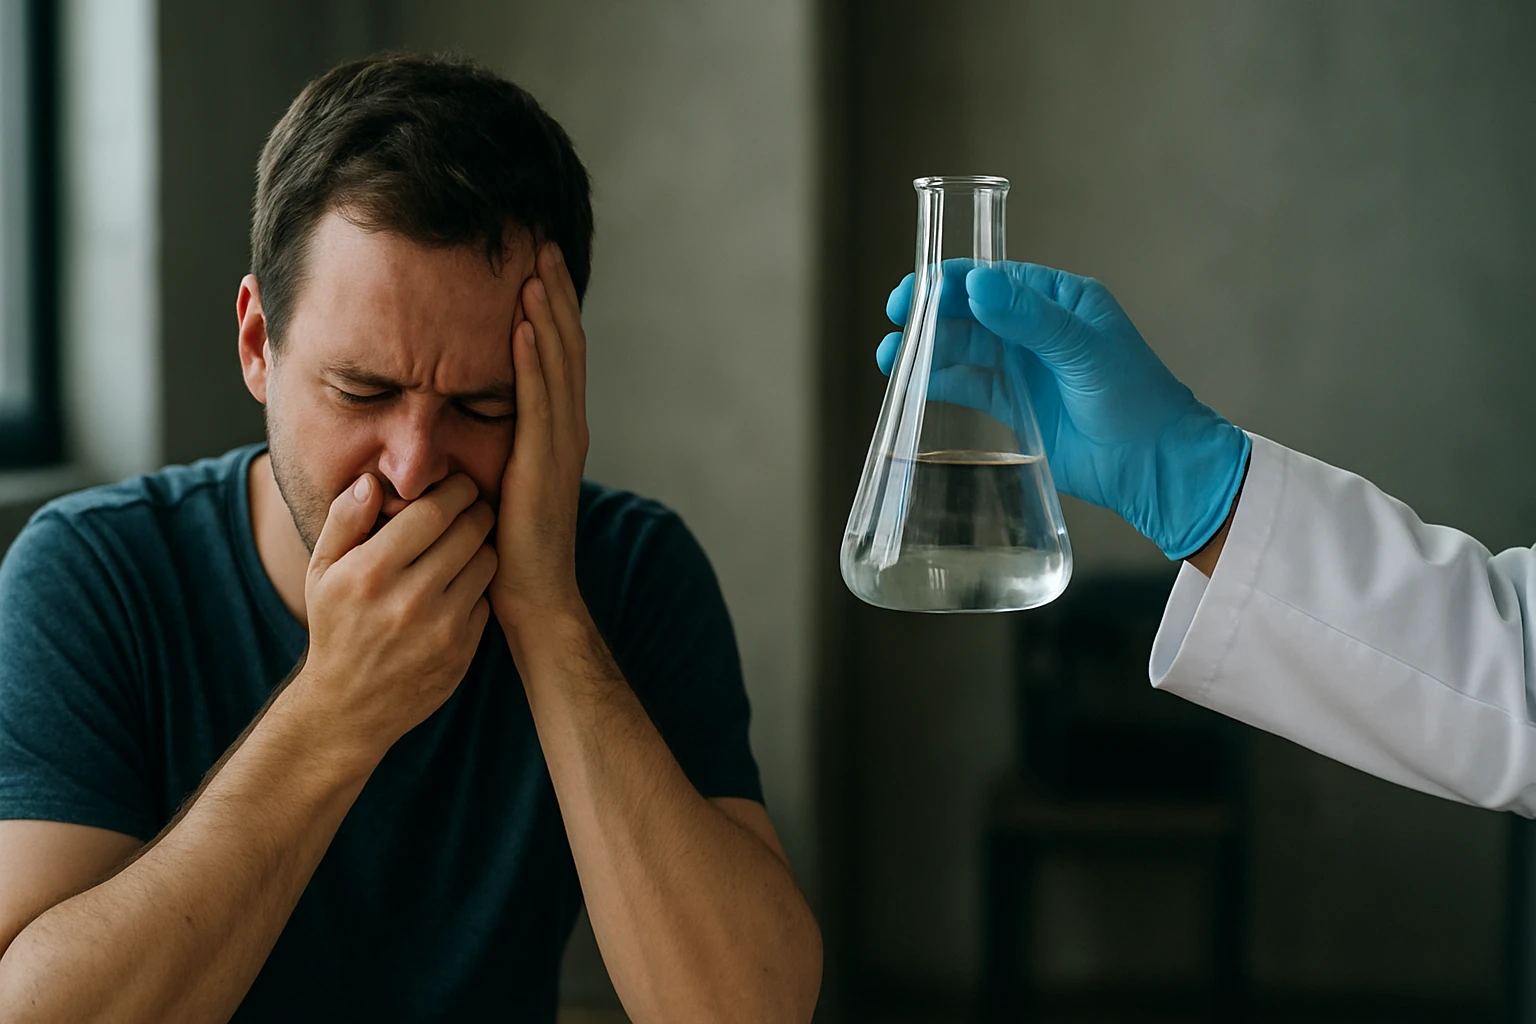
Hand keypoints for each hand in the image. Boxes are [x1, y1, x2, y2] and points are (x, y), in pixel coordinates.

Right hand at [298, 472, 497, 757]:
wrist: (348, 707)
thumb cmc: (336, 627)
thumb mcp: (322, 572)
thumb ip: (344, 520)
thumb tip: (372, 481)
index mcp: (370, 572)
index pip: (435, 510)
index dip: (456, 489)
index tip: (457, 486)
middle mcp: (408, 599)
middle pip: (470, 529)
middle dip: (476, 510)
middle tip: (472, 507)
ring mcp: (440, 628)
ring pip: (487, 560)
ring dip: (483, 545)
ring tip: (466, 545)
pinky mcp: (462, 650)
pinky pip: (487, 597)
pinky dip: (478, 585)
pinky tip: (460, 585)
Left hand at [491, 242, 590, 631]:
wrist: (533, 600)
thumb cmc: (506, 551)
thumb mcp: (498, 483)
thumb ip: (491, 445)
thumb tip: (459, 414)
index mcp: (556, 432)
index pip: (556, 356)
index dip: (551, 308)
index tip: (537, 264)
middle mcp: (566, 430)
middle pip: (564, 347)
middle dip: (555, 294)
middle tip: (544, 243)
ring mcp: (560, 446)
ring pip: (557, 365)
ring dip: (547, 314)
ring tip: (536, 268)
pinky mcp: (543, 464)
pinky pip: (537, 401)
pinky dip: (532, 360)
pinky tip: (523, 325)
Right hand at [877, 260, 1249, 559]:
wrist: (1154, 467)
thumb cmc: (1136, 399)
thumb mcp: (1084, 350)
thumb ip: (1029, 318)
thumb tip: (978, 283)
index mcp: (1060, 300)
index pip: (997, 278)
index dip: (954, 279)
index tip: (920, 288)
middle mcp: (1037, 329)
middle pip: (972, 310)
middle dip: (931, 311)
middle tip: (897, 315)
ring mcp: (1024, 368)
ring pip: (964, 349)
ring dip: (927, 349)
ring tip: (890, 357)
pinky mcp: (1014, 407)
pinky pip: (968, 387)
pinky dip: (938, 383)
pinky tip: (911, 383)